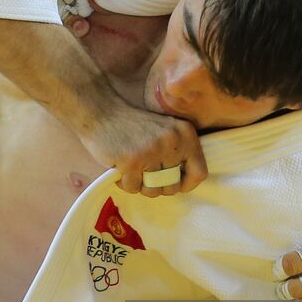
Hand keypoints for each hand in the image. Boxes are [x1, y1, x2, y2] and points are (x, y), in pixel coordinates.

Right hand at [86, 96, 207, 197]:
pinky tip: (119, 168)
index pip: (199, 172)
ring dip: (140, 186)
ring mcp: (153, 151)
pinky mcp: (132, 160)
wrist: (102, 111)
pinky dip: (124, 183)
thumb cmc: (133, 126)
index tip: (171, 183)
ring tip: (131, 171)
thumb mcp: (165, 131)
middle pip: (173, 187)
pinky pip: (133, 188)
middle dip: (156, 187)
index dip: (185, 184)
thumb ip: (178, 152)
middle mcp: (173, 141)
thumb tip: (184, 185)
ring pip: (153, 191)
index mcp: (186, 133)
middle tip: (143, 175)